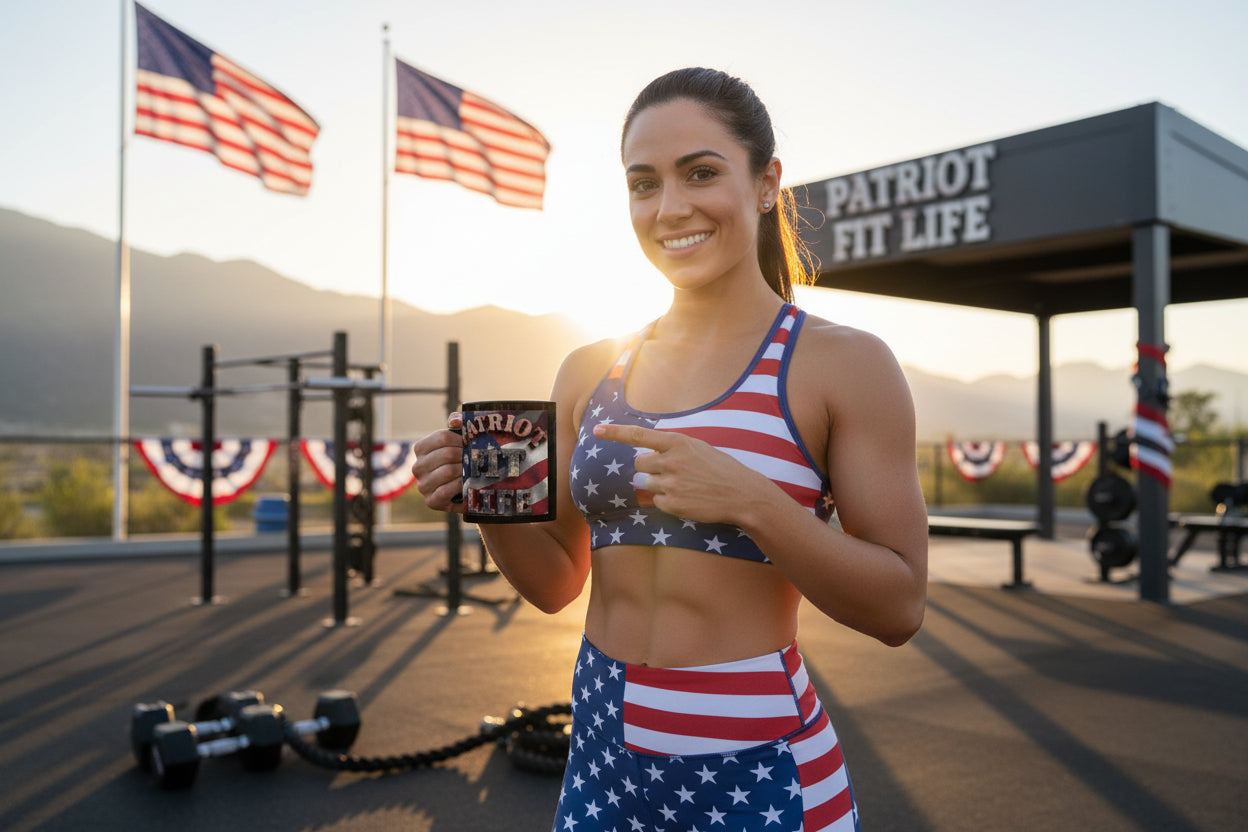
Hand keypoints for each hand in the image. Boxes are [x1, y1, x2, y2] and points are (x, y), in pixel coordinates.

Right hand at [411, 412, 464, 513]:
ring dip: (465, 471)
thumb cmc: (460, 462)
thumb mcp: (458, 443)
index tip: (471, 444)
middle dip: (465, 456)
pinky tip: (467, 483)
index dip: (461, 439)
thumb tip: (456, 420)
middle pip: (447, 454)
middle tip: (477, 459)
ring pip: (448, 471)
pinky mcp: (431, 501)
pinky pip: (446, 490)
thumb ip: (457, 426)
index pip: (442, 437)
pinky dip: (460, 486)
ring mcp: (423, 485)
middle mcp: (417, 467)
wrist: (464, 492)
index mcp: (421, 448)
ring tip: (474, 471)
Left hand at [593, 422, 762, 525]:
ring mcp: (670, 484)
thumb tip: (647, 455)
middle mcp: (671, 461)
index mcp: (678, 442)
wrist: (742, 495)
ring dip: (658, 485)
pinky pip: (656, 501)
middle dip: (648, 467)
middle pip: (638, 463)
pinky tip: (687, 499)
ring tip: (684, 486)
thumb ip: (672, 449)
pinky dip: (667, 501)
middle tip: (670, 471)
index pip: (638, 435)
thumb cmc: (721, 469)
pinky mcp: (672, 504)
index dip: (614, 433)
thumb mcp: (698, 448)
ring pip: (645, 483)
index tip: (596, 430)